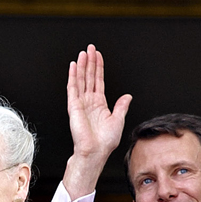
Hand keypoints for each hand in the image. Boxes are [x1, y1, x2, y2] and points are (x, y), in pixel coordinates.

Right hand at [63, 44, 131, 199]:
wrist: (94, 152)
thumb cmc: (105, 143)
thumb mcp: (118, 121)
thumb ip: (121, 107)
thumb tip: (127, 96)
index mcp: (100, 105)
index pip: (98, 81)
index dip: (99, 68)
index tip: (98, 56)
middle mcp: (89, 102)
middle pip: (89, 77)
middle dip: (90, 62)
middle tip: (90, 48)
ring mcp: (81, 104)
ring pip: (81, 80)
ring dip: (82, 66)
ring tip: (83, 53)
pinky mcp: (74, 107)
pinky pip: (73, 88)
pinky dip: (73, 76)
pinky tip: (74, 66)